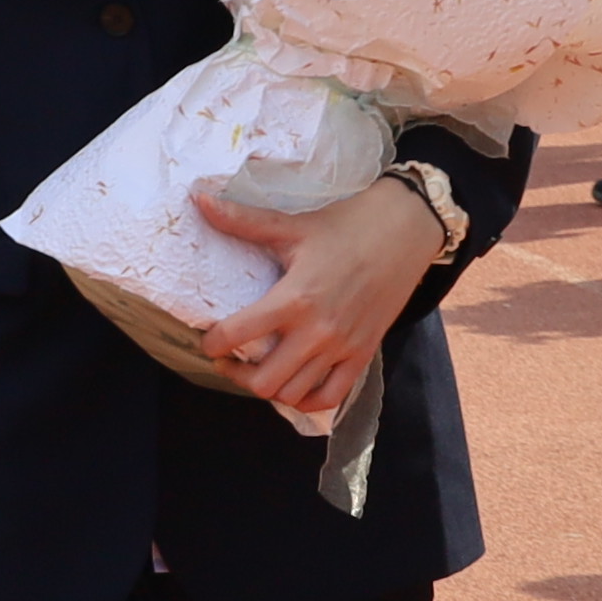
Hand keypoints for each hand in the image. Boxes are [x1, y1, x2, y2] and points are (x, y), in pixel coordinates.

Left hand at [189, 173, 442, 425]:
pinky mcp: (363, 356)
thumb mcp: (292, 225)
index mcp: (294, 299)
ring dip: (269, 388)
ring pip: (294, 393)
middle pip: (265, 381)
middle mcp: (317, 332)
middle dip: (237, 374)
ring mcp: (342, 349)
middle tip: (227, 360)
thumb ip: (244, 221)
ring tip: (256, 370)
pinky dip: (307, 400)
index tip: (206, 341)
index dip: (213, 343)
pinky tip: (293, 386)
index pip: (239, 334)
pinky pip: (331, 397)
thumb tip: (199, 200)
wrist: (402, 233)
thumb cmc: (344, 227)